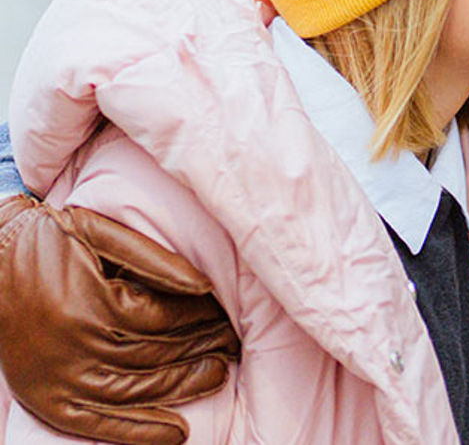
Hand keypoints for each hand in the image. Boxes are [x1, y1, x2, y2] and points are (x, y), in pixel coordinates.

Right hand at [0, 195, 240, 444]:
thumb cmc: (47, 240)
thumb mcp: (96, 231)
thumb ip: (151, 257)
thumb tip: (204, 284)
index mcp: (91, 305)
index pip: (165, 319)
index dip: (201, 318)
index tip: (227, 314)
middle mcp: (76, 347)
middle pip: (157, 356)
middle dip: (202, 350)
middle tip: (234, 345)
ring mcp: (60, 378)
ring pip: (138, 391)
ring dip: (183, 387)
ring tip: (218, 374)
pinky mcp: (47, 399)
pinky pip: (99, 423)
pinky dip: (139, 432)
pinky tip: (175, 434)